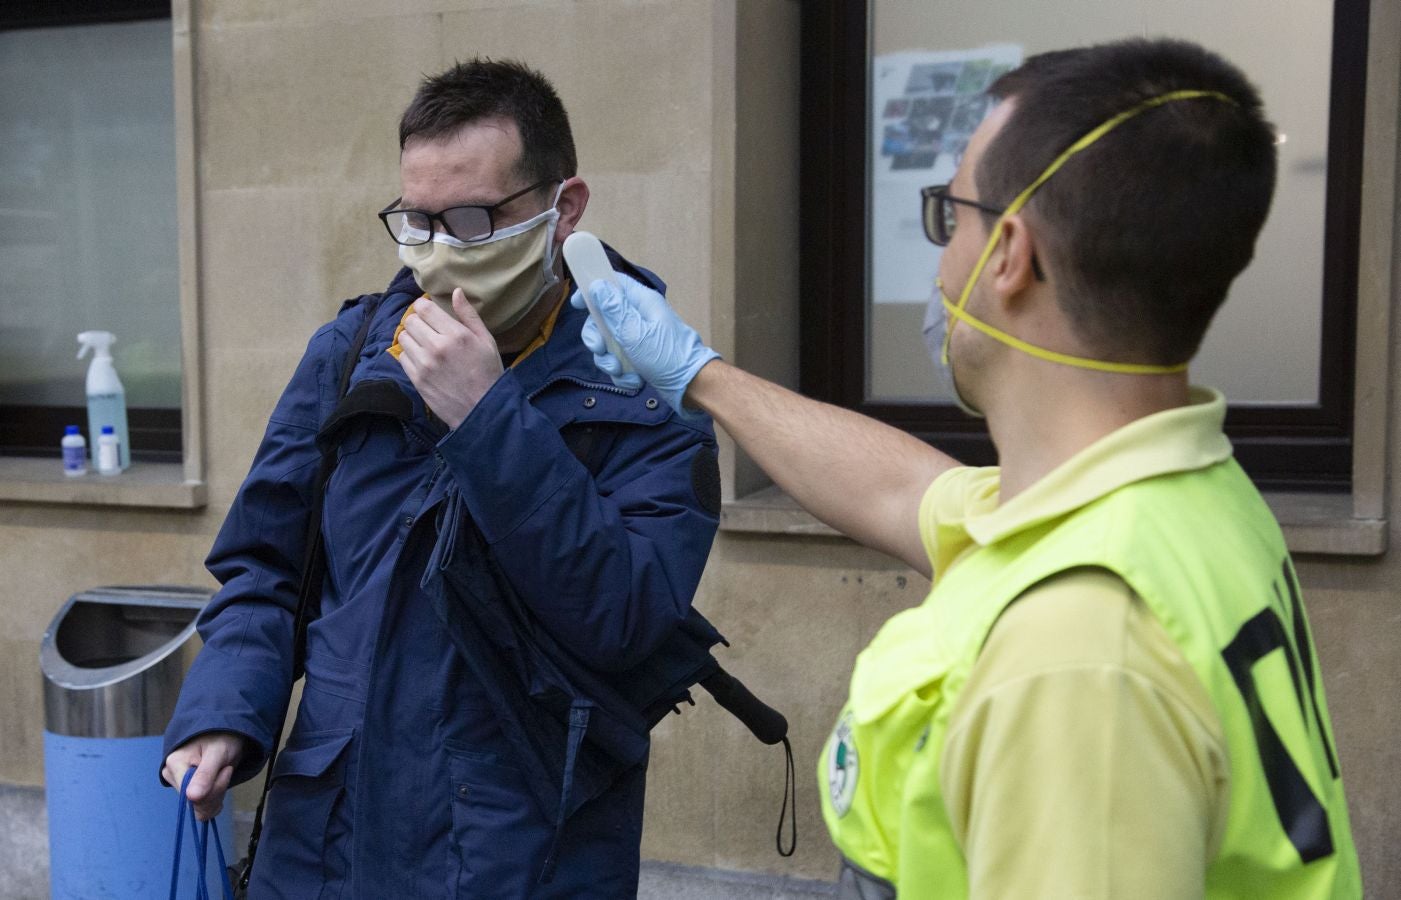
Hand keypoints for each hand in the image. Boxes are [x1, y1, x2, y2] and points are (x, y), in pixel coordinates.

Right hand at [162, 731, 244, 821]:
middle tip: (226, 769)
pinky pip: (200, 806)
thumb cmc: (222, 738)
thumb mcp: (218, 752)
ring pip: (199, 806)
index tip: (227, 769)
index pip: (191, 796)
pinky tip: (218, 784)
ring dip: (217, 793)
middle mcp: (171, 775)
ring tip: (222, 772)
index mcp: (174, 764)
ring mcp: (177, 782)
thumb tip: (192, 797)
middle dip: (217, 791)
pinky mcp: (185, 788)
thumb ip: (206, 774)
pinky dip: (214, 798)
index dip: (214, 789)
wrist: (225, 734)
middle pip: (195, 803)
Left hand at [396, 289, 503, 428]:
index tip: (429, 312)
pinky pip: (402, 356)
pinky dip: (410, 355)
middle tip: (428, 329)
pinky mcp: (416, 379)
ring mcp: (424, 364)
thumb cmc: (488, 373)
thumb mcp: (486, 341)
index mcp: (456, 335)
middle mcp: (437, 347)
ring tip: (425, 344)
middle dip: (418, 321)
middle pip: (410, 320)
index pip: (424, 308)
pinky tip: (423, 359)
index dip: (424, 307)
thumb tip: (456, 292)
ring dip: (412, 337)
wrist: (482, 410)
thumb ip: (469, 315)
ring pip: (403, 337)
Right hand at [570, 274, 720, 412]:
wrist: (691, 385)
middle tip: (600, 350)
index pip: (612, 284)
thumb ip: (613, 309)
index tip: (577, 304)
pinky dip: (622, 374)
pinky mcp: (639, 356)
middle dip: (597, 338)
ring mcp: (638, 337)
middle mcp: (638, 316)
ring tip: (621, 372)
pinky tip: (633, 381)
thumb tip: (597, 284)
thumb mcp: (635, 331)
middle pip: (602, 318)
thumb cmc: (668, 356)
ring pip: (608, 344)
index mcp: (641, 302)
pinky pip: (619, 361)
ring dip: (609, 361)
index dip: (592, 290)